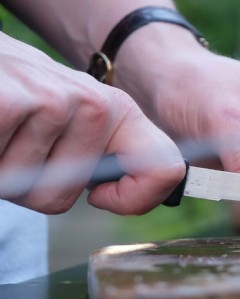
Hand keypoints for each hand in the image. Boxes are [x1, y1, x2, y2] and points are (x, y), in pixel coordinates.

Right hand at [0, 33, 184, 214]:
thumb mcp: (72, 123)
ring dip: (2, 171)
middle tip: (18, 147)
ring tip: (2, 130)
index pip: (164, 168)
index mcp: (119, 112)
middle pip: (61, 197)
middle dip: (29, 187)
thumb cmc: (22, 99)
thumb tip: (113, 193)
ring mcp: (54, 99)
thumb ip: (98, 157)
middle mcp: (96, 102)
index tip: (99, 196)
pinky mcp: (12, 99)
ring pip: (24, 187)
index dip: (136, 199)